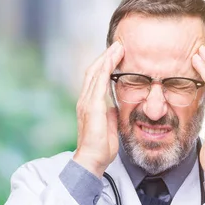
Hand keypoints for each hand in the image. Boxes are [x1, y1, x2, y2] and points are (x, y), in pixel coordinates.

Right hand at [73, 41, 124, 177]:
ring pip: (95, 73)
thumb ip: (110, 112)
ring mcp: (86, 102)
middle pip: (93, 70)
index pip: (96, 78)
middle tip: (119, 45)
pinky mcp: (91, 107)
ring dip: (107, 58)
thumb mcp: (110, 124)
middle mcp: (85, 100)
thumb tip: (116, 104)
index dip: (106, 64)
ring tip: (118, 47)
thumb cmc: (101, 146)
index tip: (118, 54)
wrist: (92, 160)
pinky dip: (105, 70)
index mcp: (90, 104)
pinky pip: (98, 83)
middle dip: (106, 56)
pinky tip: (113, 61)